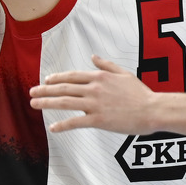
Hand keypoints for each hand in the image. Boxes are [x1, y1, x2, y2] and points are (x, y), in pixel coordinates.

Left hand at [29, 56, 159, 133]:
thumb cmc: (141, 93)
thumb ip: (106, 65)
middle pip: (63, 88)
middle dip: (44, 90)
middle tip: (31, 92)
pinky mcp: (98, 120)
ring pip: (65, 102)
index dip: (56, 78)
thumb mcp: (124, 74)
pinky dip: (62, 125)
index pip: (72, 76)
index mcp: (99, 77)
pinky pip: (75, 122)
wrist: (153, 110)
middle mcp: (94, 89)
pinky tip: (52, 127)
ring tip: (33, 104)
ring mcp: (95, 104)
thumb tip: (93, 56)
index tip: (46, 80)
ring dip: (46, 103)